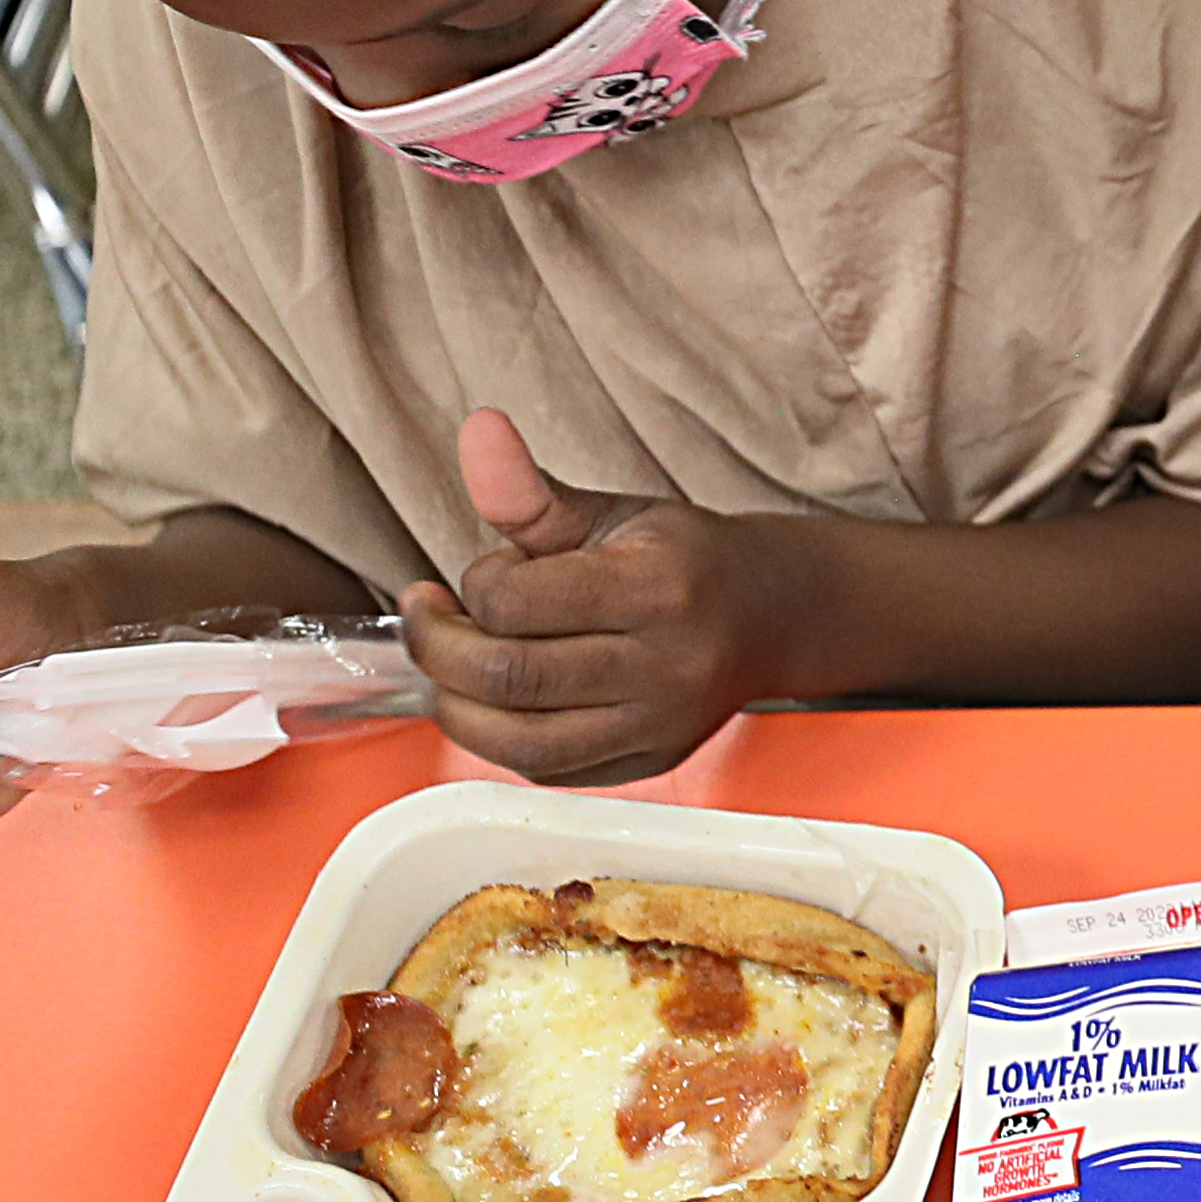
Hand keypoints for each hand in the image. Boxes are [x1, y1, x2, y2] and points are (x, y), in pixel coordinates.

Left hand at [396, 410, 811, 783]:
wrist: (770, 617)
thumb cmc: (683, 559)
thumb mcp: (612, 511)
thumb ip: (530, 491)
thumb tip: (476, 430)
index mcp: (658, 588)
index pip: (515, 604)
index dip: (473, 588)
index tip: (475, 577)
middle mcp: (666, 666)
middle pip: (507, 677)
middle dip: (440, 648)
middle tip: (431, 621)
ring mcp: (660, 724)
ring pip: (516, 741)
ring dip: (457, 703)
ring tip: (453, 666)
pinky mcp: (649, 762)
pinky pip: (544, 771)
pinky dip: (498, 738)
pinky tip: (498, 701)